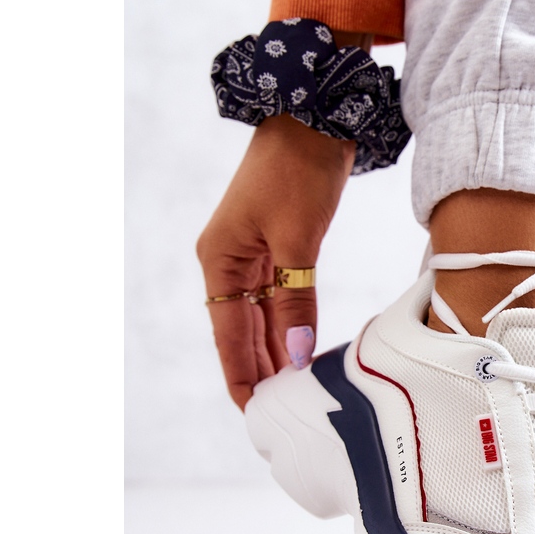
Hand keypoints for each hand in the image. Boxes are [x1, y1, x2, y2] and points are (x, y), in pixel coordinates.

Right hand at [197, 115, 354, 408]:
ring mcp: (253, 253)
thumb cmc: (299, 170)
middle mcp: (229, 262)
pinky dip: (290, 323)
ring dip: (277, 351)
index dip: (242, 375)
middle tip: (281, 415)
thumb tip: (296, 353)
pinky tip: (302, 348)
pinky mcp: (277, 244)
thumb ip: (295, 299)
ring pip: (261, 317)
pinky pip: (279, 297)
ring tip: (294, 392)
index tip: (256, 413)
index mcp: (220, 260)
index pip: (228, 335)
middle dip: (260, 371)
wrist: (314, 119)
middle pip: (242, 331)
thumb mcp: (297, 239)